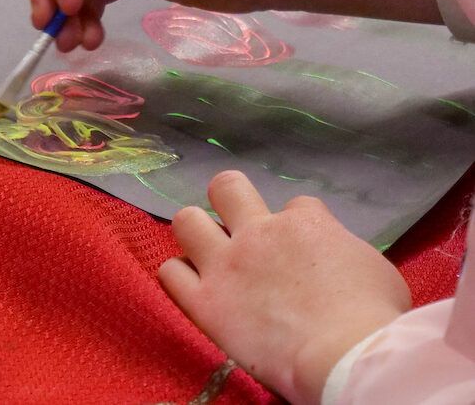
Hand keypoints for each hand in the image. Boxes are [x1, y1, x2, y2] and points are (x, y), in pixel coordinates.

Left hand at [158, 171, 410, 404]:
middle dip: (230, 198)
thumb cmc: (373, 317)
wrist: (348, 356)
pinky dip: (179, 276)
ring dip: (196, 232)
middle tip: (237, 223)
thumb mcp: (373, 267)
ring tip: (207, 252)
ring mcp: (227, 264)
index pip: (295, 206)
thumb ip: (342, 250)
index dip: (298, 226)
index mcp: (304, 221)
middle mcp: (258, 233)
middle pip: (226, 187)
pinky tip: (193, 287)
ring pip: (186, 220)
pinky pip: (170, 273)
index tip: (304, 251)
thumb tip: (334, 257)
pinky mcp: (205, 301)